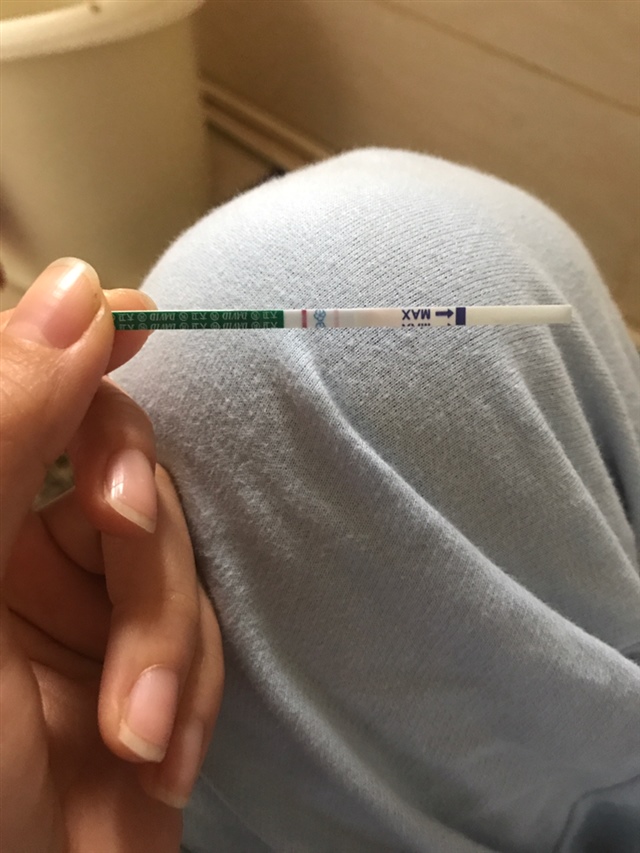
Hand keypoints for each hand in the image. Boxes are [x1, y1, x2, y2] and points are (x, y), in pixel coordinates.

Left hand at [0, 260, 222, 852]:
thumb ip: (3, 424)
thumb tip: (80, 290)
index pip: (30, 388)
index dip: (85, 343)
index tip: (144, 321)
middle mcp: (15, 541)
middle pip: (122, 463)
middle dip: (135, 517)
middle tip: (118, 536)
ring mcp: (84, 602)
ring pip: (174, 550)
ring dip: (163, 637)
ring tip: (130, 727)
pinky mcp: (142, 660)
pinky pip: (200, 626)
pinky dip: (187, 686)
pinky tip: (152, 754)